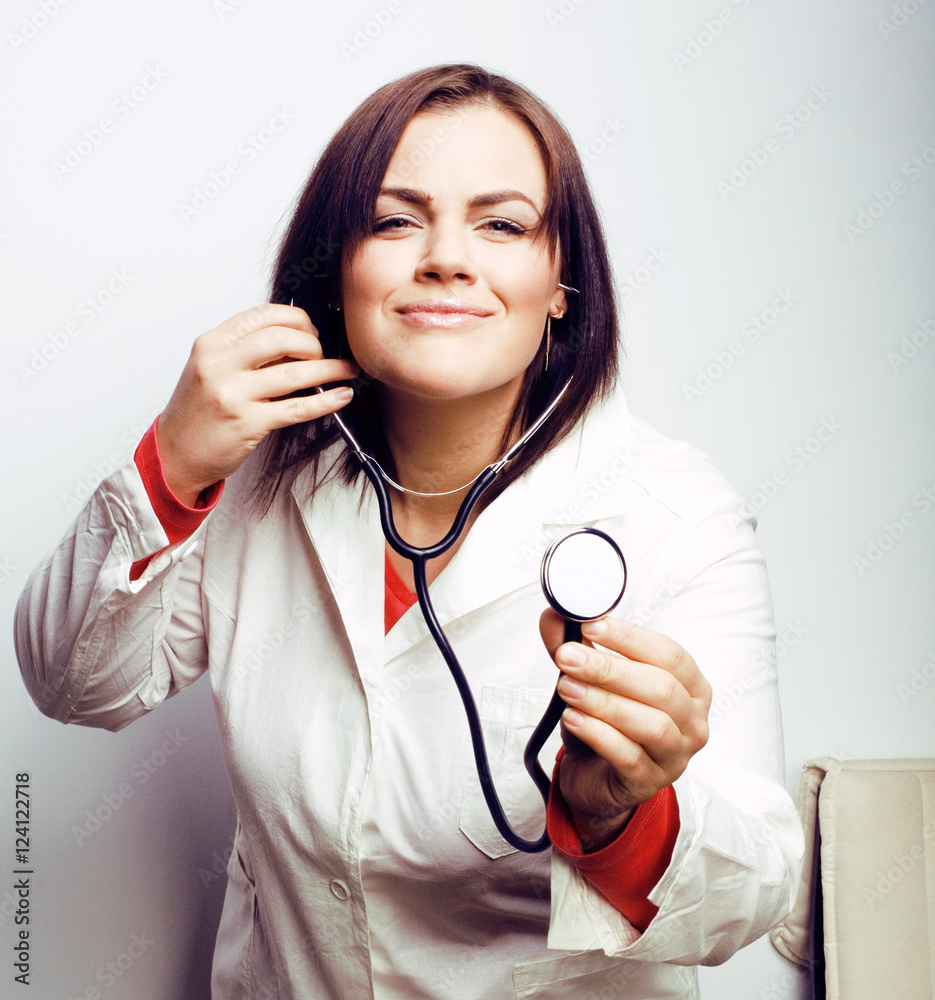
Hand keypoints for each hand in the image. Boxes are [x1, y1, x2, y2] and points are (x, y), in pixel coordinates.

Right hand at [157, 303, 358, 504]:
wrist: (175, 454)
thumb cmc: (198, 411)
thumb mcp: (211, 368)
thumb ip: (246, 350)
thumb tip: (297, 338)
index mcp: (211, 344)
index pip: (263, 315)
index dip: (296, 318)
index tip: (311, 329)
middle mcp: (220, 366)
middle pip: (282, 338)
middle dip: (313, 343)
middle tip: (324, 353)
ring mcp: (233, 395)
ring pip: (295, 373)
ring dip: (329, 369)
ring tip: (347, 370)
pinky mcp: (248, 424)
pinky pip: (298, 408)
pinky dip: (326, 400)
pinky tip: (341, 395)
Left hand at [539, 609, 711, 849]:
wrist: (595, 777)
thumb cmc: (606, 722)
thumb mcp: (591, 680)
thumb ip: (574, 647)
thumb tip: (553, 615)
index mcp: (690, 686)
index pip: (670, 654)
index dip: (630, 637)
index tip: (591, 624)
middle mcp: (692, 721)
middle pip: (661, 688)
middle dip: (610, 669)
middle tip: (569, 657)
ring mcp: (676, 756)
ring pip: (651, 724)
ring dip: (603, 702)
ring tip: (567, 688)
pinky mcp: (650, 783)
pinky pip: (629, 757)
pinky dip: (598, 733)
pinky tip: (573, 718)